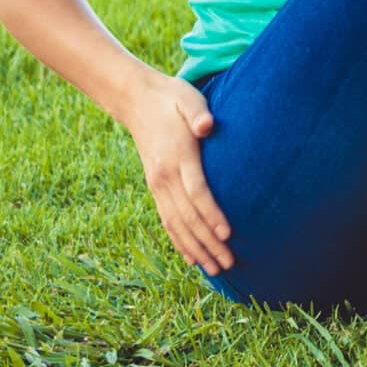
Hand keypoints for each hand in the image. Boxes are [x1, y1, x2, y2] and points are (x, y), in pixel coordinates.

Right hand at [121, 74, 232, 272]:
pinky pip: (166, 220)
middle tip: (229, 263)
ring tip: (216, 269)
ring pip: (177, 225)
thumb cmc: (172, 99)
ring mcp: (157, 185)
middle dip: (209, 242)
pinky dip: (179, 240)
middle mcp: (164, 177)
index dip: (212, 214)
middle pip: (188, 216)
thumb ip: (198, 113)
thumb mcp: (188, 98)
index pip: (197, 192)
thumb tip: (206, 126)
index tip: (228, 233)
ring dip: (196, 248)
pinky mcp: (155, 187)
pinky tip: (192, 257)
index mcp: (178, 157)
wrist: (137, 101)